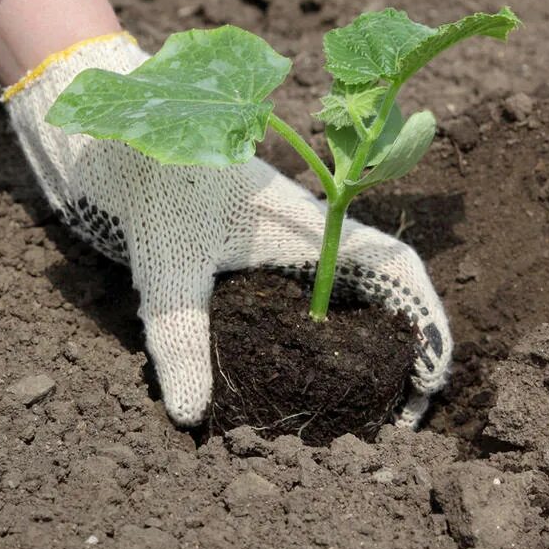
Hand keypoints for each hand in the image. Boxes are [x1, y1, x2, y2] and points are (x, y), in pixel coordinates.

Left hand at [4, 33, 452, 426]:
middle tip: (399, 417)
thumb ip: (180, 339)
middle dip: (405, 349)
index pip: (396, 269)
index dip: (427, 321)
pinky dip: (325, 338)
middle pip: (384, 290)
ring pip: (350, 295)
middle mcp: (308, 234)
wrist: (117, 130)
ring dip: (368, 345)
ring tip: (363, 409)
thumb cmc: (152, 182)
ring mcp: (283, 243)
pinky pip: (310, 297)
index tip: (431, 379)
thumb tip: (190, 416)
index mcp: (310, 226)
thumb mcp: (167, 266)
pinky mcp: (254, 253)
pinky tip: (304, 377)